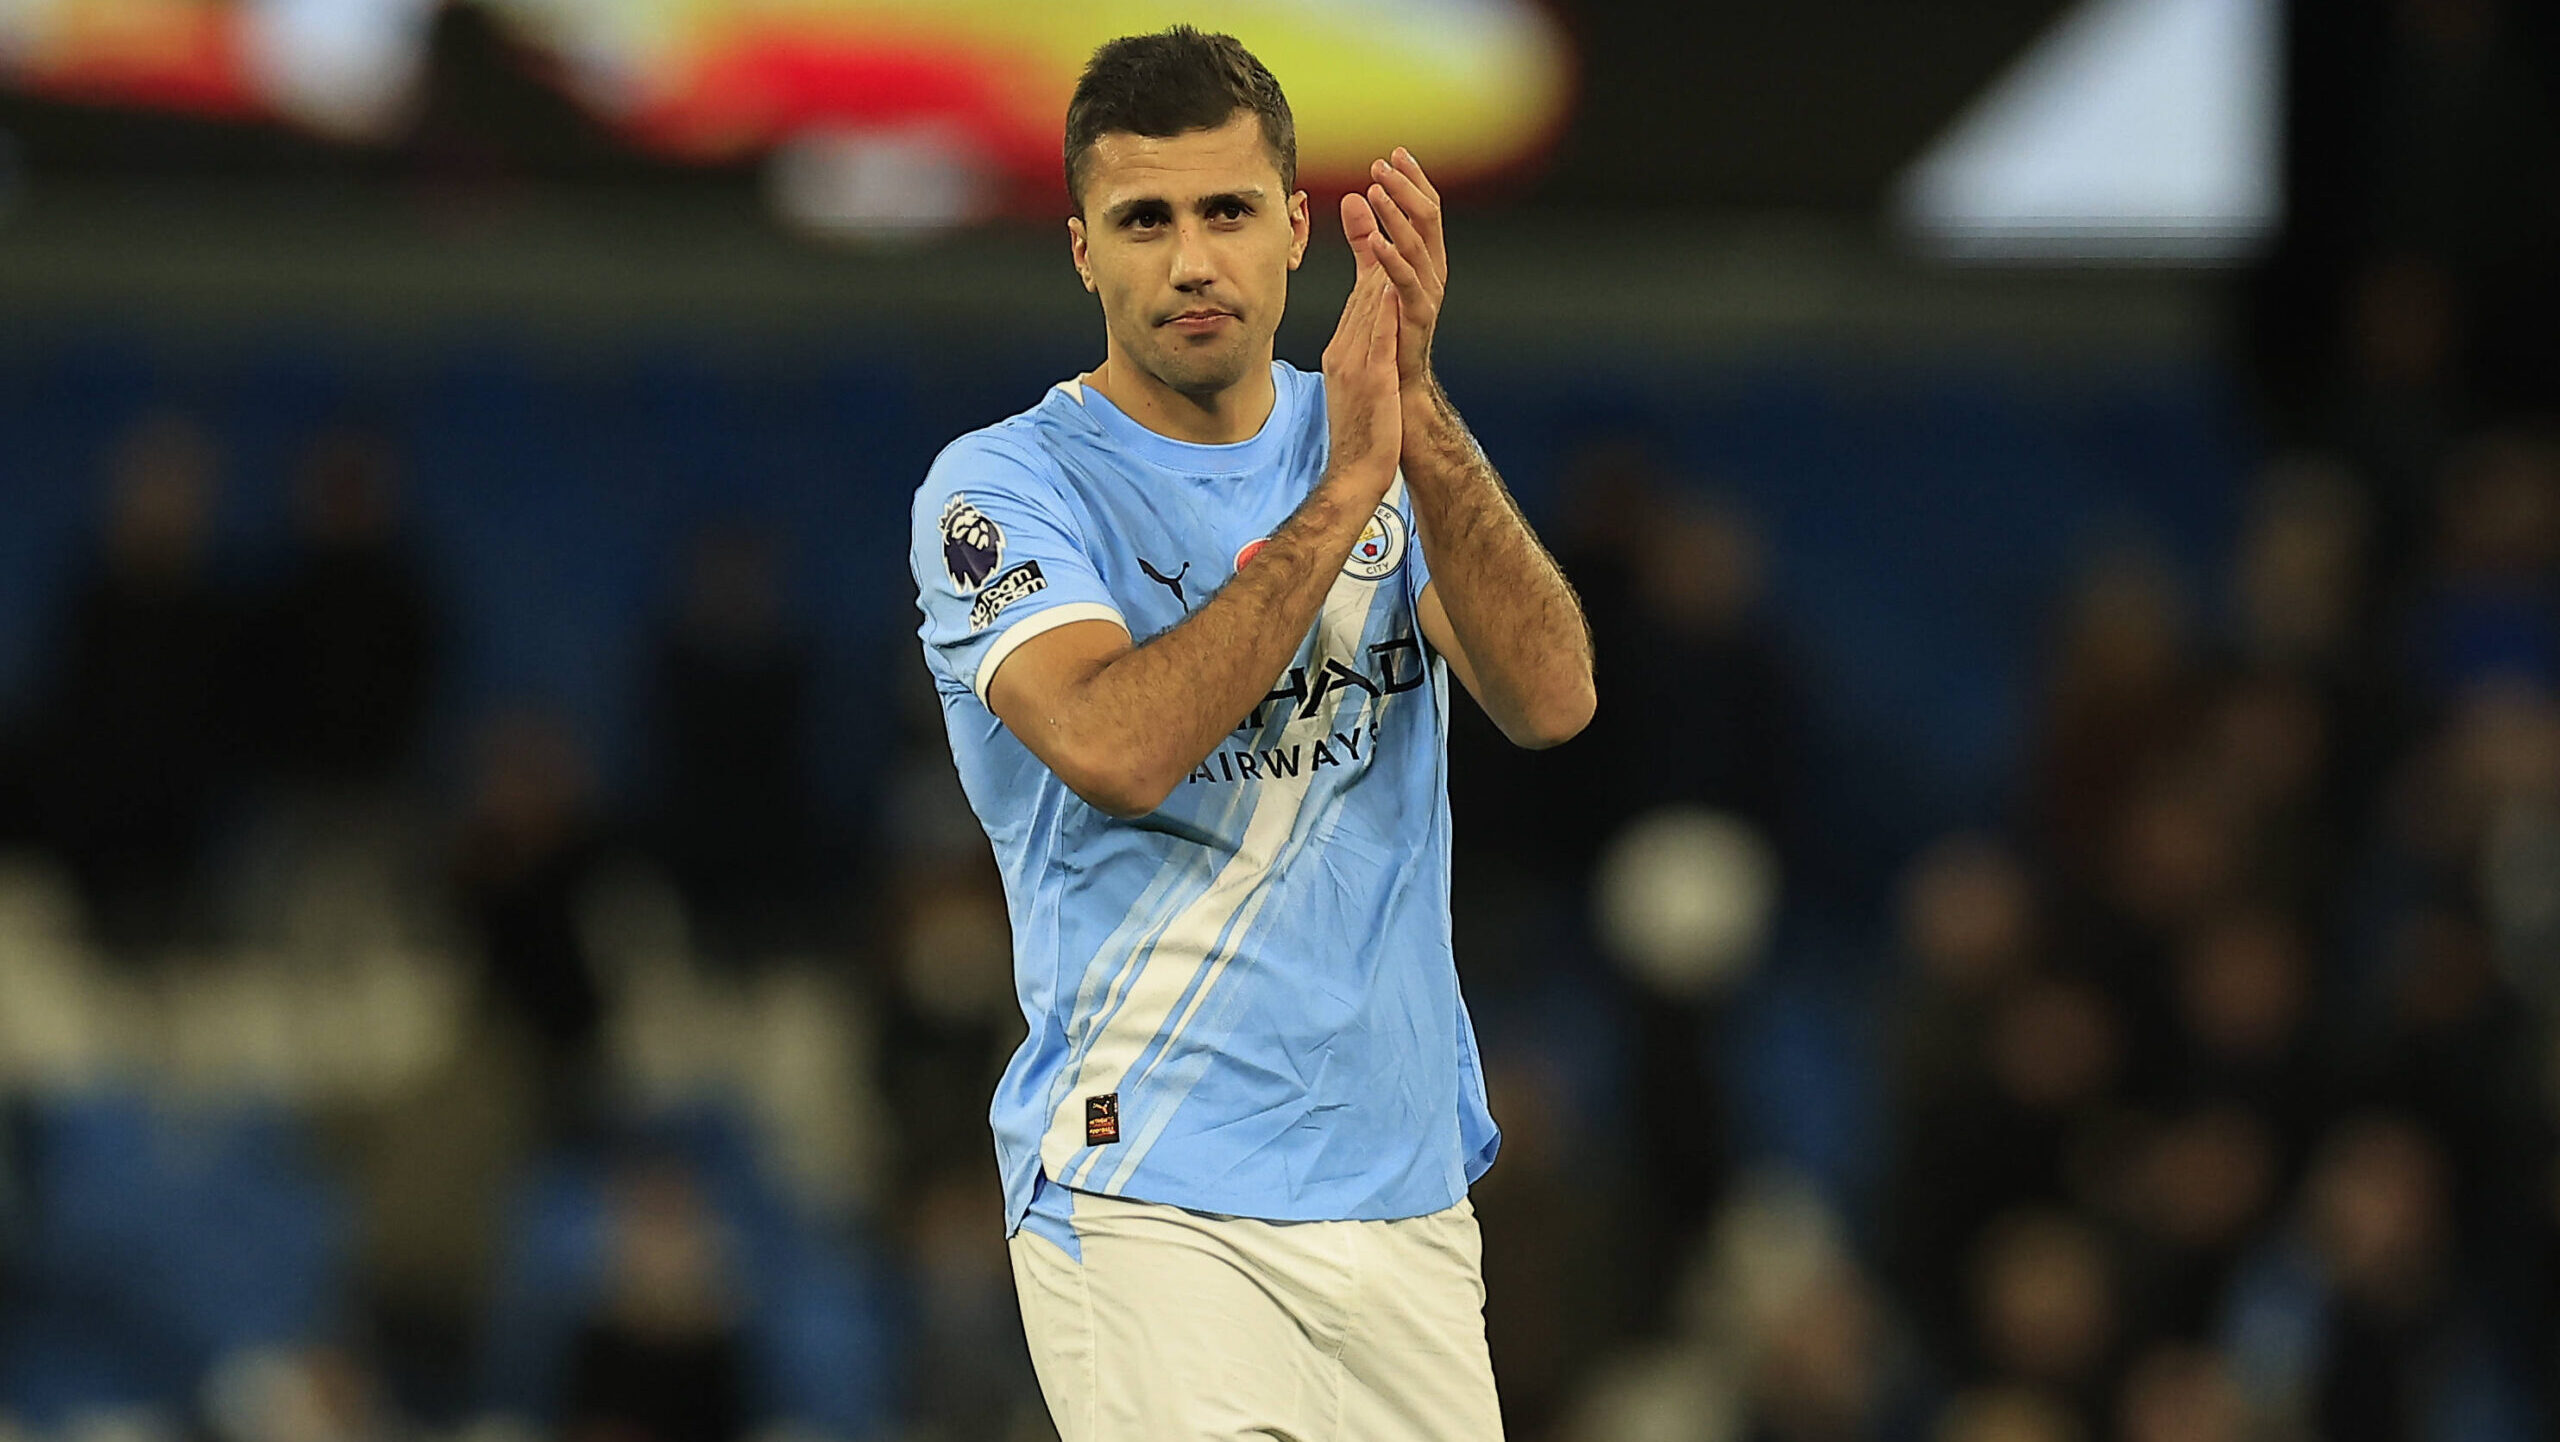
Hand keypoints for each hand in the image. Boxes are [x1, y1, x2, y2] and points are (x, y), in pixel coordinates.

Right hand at [1322, 194, 1402, 498]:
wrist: (1355, 474)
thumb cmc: (1361, 435)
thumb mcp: (1361, 385)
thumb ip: (1363, 354)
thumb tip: (1370, 337)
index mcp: (1344, 349)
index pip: (1360, 291)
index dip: (1369, 248)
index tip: (1372, 209)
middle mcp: (1345, 349)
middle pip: (1362, 285)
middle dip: (1370, 236)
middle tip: (1376, 190)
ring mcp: (1354, 362)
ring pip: (1366, 302)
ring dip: (1375, 259)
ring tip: (1384, 219)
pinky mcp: (1368, 377)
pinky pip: (1375, 336)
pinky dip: (1380, 307)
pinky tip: (1388, 280)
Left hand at [1344, 147, 1444, 393]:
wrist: (1395, 382)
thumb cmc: (1385, 328)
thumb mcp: (1371, 273)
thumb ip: (1364, 237)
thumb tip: (1353, 198)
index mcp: (1425, 259)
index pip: (1425, 209)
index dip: (1412, 181)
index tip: (1394, 154)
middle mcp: (1433, 271)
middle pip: (1428, 218)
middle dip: (1406, 188)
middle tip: (1383, 165)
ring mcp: (1428, 293)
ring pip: (1418, 244)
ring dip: (1398, 215)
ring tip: (1377, 190)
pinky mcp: (1416, 316)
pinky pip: (1406, 281)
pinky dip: (1392, 257)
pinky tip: (1375, 239)